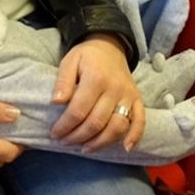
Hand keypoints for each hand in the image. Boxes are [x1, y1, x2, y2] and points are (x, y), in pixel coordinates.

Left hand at [50, 33, 144, 152]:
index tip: (54, 133)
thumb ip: (62, 81)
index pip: (78, 110)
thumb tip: (55, 102)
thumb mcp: (69, 61)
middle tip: (65, 142)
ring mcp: (128, 96)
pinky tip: (125, 148)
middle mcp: (115, 89)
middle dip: (78, 137)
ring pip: (117, 127)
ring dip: (100, 142)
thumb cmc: (87, 56)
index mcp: (96, 78)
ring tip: (84, 148)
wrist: (111, 46)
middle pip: (96, 122)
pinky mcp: (138, 100)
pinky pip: (140, 121)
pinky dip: (135, 136)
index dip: (65, 126)